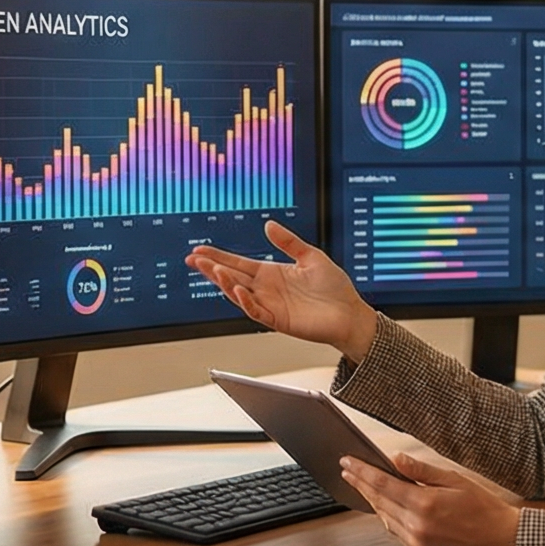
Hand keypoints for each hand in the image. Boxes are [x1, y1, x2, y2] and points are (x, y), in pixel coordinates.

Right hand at [186, 220, 377, 361]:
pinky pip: (256, 311)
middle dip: (212, 268)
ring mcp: (270, 305)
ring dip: (224, 283)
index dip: (219, 256)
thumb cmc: (335, 288)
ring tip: (213, 270)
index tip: (201, 250)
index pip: (238, 263)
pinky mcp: (278, 320)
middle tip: (194, 259)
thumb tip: (269, 225)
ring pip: (239, 294)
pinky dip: (245, 301)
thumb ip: (289, 242)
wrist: (350, 313)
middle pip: (232, 277)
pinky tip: (237, 290)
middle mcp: (266, 289)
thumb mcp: (311, 256)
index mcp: (272, 273)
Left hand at [340, 450, 521, 545]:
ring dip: (372, 500)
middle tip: (348, 470)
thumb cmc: (485, 510)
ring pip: (383, 518)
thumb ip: (421, 471)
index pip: (382, 483)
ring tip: (363, 484)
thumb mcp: (455, 480)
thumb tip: (396, 459)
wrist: (502, 542)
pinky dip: (387, 517)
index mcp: (425, 505)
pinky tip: (385, 506)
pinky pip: (395, 532)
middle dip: (360, 484)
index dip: (361, 471)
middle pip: (378, 501)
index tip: (347, 461)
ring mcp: (416, 543)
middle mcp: (416, 526)